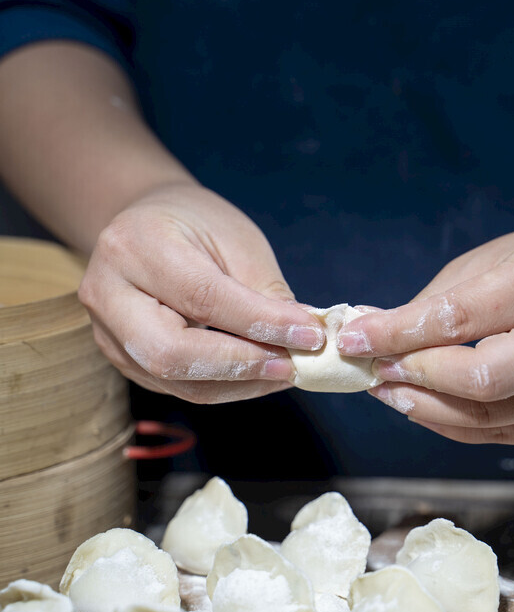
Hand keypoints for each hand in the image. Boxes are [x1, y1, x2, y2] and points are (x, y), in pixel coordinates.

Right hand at [78, 183, 324, 402]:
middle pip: (171, 353)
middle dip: (240, 366)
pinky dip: (223, 386)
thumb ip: (264, 292)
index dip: (258, 323)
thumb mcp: (236, 240)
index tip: (309, 335)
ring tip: (284, 370)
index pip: (202, 297)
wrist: (145, 224)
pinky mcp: (119, 359)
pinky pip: (175, 386)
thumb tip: (303, 340)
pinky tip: (257, 373)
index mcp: (135, 246)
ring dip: (238, 384)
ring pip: (175, 380)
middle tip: (292, 364)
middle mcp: (107, 293)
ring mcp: (105, 332)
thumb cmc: (195, 224)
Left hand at [337, 225, 513, 443]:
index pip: (460, 319)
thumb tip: (368, 338)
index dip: (399, 334)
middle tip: (375, 370)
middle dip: (415, 378)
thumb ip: (430, 305)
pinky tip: (421, 405)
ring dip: (424, 407)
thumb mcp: (483, 263)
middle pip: (480, 380)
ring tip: (389, 390)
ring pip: (486, 416)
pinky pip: (498, 433)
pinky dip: (450, 423)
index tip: (354, 339)